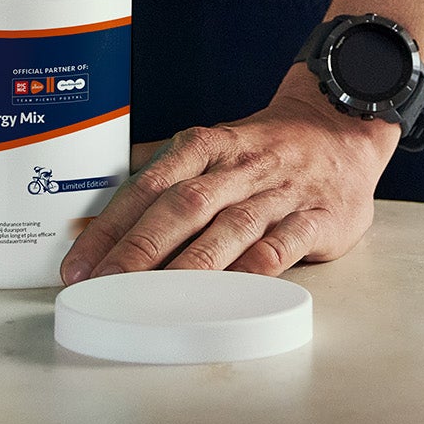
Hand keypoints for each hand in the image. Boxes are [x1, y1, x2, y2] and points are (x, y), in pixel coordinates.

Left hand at [60, 69, 397, 282]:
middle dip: (139, 247)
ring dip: (189, 263)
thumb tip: (98, 201)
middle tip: (104, 285)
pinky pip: (284, 243)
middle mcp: (240, 168)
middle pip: (183, 206)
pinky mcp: (318, 217)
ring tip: (154, 297)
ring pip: (229, 227)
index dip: (112, 224)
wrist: (344, 126)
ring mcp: (280, 193)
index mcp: (208, 147)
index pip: (149, 185)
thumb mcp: (215, 144)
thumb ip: (161, 170)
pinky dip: (256, 267)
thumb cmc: (268, 148)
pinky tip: (231, 291)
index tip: (79, 262)